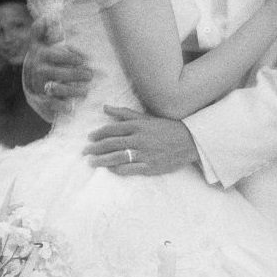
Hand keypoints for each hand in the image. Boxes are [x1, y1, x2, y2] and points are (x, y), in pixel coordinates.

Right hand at [23, 17, 92, 111]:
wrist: (32, 79)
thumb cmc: (44, 57)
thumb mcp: (41, 42)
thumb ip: (44, 30)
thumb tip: (48, 16)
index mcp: (42, 54)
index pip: (55, 55)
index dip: (69, 57)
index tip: (83, 59)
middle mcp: (39, 70)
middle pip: (57, 73)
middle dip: (75, 74)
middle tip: (90, 75)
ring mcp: (40, 85)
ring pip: (55, 88)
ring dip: (71, 90)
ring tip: (86, 91)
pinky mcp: (41, 100)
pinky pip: (50, 104)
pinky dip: (61, 106)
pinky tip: (71, 108)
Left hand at [83, 106, 198, 174]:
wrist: (191, 142)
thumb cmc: (168, 128)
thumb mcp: (148, 118)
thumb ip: (125, 113)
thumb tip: (105, 108)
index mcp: (138, 126)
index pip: (112, 129)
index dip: (98, 133)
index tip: (89, 138)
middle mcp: (139, 139)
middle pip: (110, 144)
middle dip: (94, 148)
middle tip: (84, 151)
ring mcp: (145, 153)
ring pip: (116, 157)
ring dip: (101, 160)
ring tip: (91, 162)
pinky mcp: (150, 166)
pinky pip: (129, 169)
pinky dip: (117, 169)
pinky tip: (110, 169)